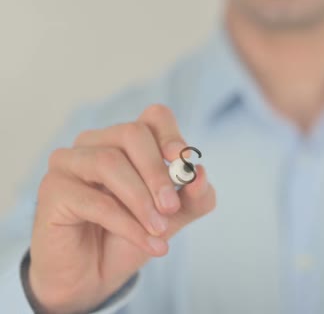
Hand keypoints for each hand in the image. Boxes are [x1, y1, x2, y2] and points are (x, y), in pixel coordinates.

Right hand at [28, 104, 215, 312]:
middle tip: (171, 207)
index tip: (184, 161)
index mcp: (127, 141)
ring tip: (160, 230)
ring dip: (141, 200)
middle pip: (132, 134)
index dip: (171, 134)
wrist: (94, 275)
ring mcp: (69, 162)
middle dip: (157, 172)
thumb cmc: (130, 235)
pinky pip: (95, 200)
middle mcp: (96, 143)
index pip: (154, 117)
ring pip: (109, 162)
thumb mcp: (174, 216)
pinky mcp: (53, 190)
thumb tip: (200, 174)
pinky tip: (148, 244)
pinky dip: (128, 224)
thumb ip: (195, 196)